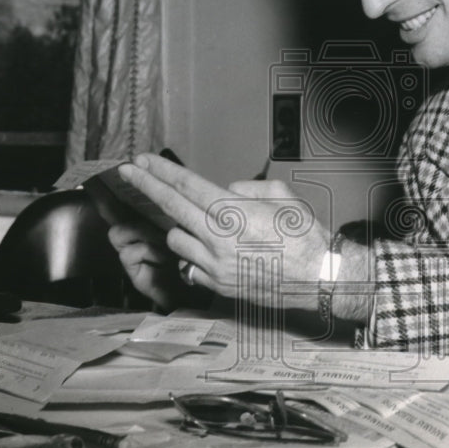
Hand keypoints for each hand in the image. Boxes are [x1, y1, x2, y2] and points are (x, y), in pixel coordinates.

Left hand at [117, 154, 331, 310]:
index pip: (186, 186)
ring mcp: (215, 265)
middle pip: (171, 208)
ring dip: (182, 227)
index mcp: (233, 212)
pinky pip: (190, 266)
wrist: (319, 277)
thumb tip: (225, 192)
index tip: (140, 162)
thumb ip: (245, 189)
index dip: (160, 172)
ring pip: (176, 239)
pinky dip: (194, 255)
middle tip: (129, 173)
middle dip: (146, 186)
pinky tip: (211, 250)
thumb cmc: (304, 234)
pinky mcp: (217, 285)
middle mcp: (218, 238)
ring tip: (204, 225)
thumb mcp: (281, 195)